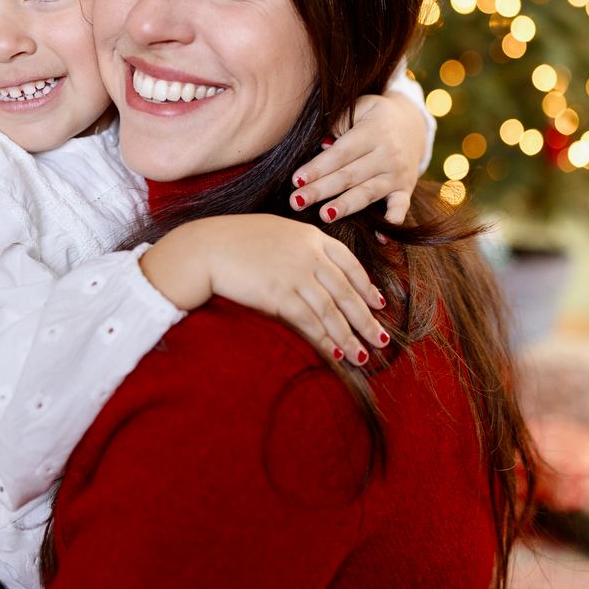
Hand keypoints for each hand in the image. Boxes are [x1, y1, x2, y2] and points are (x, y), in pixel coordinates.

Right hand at [142, 215, 386, 363]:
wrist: (207, 247)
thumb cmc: (235, 240)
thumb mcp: (275, 232)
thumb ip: (300, 247)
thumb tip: (315, 269)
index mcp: (311, 236)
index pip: (350, 263)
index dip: (366, 286)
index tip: (378, 303)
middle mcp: (309, 254)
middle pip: (347, 292)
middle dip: (366, 319)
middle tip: (381, 339)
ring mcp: (296, 275)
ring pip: (332, 311)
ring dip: (349, 337)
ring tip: (363, 356)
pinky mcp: (280, 295)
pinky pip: (309, 322)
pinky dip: (324, 340)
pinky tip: (335, 354)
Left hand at [289, 90, 426, 224]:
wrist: (412, 123)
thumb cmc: (373, 117)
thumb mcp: (360, 107)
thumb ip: (340, 121)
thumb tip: (322, 143)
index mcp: (372, 132)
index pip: (340, 153)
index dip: (318, 167)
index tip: (296, 180)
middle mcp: (387, 155)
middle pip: (349, 176)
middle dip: (321, 190)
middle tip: (296, 201)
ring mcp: (397, 174)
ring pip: (368, 193)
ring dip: (346, 206)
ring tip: (325, 215)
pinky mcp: (406, 189)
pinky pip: (401, 207)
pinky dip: (392, 222)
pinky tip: (379, 237)